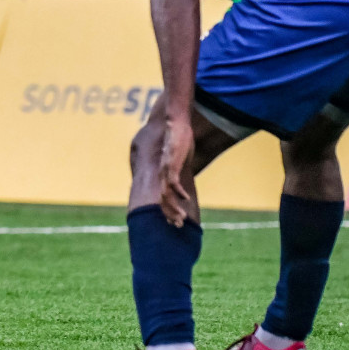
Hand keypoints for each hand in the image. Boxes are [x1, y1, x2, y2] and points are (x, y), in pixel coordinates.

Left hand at [157, 113, 194, 227]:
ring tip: (181, 218)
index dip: (167, 210)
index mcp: (164, 174)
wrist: (175, 123)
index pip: (163, 197)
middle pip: (162, 200)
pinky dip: (179, 192)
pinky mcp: (171, 163)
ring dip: (173, 208)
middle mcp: (162, 174)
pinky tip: (186, 199)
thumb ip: (182, 166)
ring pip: (165, 194)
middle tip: (177, 226)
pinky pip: (173, 181)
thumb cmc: (179, 139)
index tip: (174, 221)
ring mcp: (165, 169)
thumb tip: (187, 170)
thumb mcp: (181, 157)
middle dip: (169, 214)